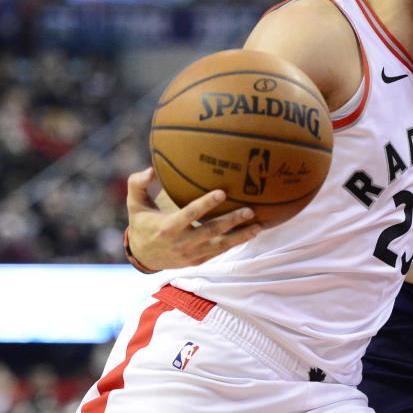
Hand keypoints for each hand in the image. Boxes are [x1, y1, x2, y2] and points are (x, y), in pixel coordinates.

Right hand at [126, 167, 262, 270]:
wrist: (142, 256)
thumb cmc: (142, 223)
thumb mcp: (135, 205)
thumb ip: (137, 184)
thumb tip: (149, 169)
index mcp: (168, 228)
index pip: (189, 215)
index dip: (206, 204)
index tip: (222, 192)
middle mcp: (181, 243)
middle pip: (211, 231)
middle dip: (231, 221)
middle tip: (250, 210)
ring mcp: (191, 254)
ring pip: (220, 246)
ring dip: (241, 236)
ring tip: (259, 226)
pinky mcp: (198, 261)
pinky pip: (219, 252)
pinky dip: (236, 244)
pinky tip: (252, 234)